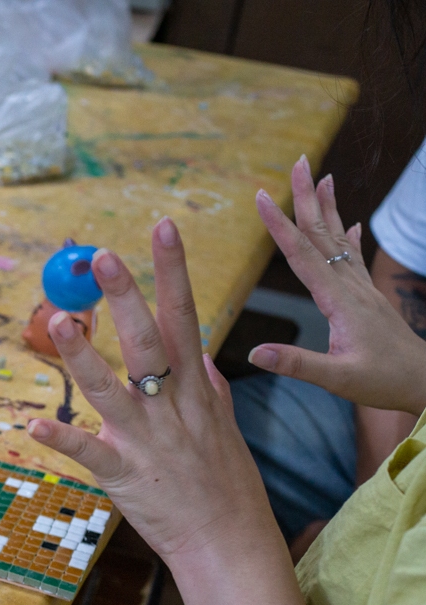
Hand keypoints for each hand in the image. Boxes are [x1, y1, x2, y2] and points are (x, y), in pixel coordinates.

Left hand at [26, 217, 298, 604]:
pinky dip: (63, 440)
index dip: (173, 272)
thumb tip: (202, 356)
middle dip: (129, 296)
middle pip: (151, 342)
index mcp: (196, 391)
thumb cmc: (228, 488)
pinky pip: (90, 454)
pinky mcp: (125, 476)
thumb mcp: (227, 431)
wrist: (231, 545)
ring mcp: (148, 441)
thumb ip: (212, 391)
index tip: (162, 228)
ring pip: (114, 389)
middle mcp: (173, 408)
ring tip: (60, 319)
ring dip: (84, 355)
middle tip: (104, 255)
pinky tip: (33, 426)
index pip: (186, 317)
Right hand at [249, 156, 425, 415]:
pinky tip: (350, 224)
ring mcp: (362, 290)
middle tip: (298, 163)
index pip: (302, 256)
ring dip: (328, 208)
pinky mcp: (369, 297)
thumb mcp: (337, 379)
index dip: (279, 226)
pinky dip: (349, 237)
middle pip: (321, 235)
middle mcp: (351, 287)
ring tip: (323, 178)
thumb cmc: (382, 381)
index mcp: (339, 301)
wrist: (424, 381)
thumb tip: (254, 353)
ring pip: (339, 240)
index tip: (262, 197)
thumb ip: (296, 364)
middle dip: (308, 198)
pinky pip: (354, 259)